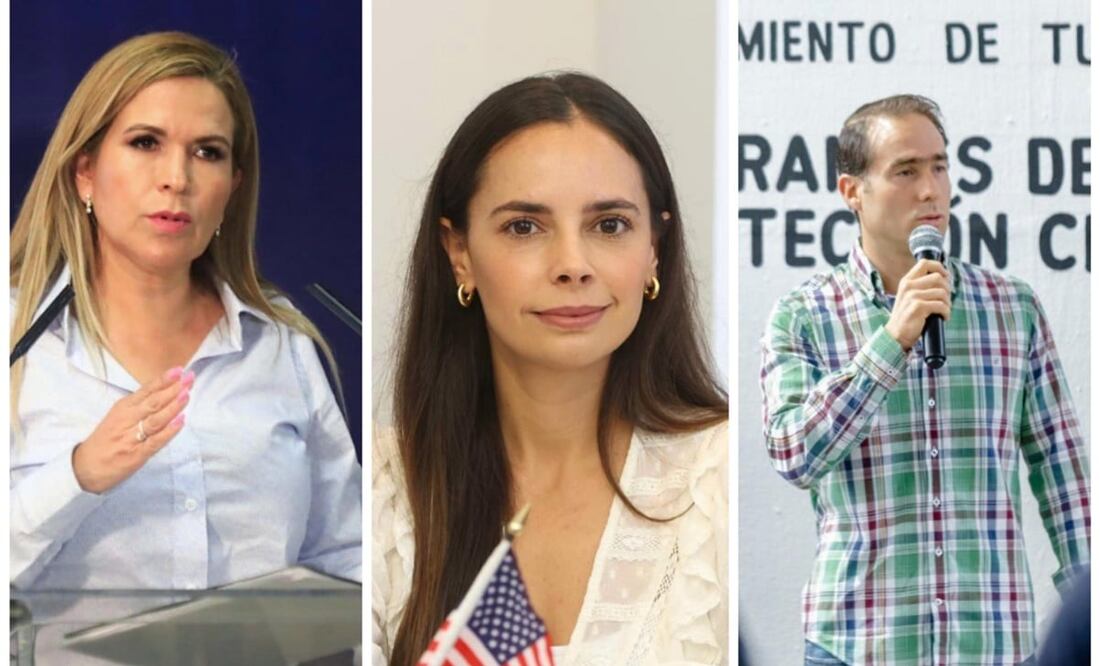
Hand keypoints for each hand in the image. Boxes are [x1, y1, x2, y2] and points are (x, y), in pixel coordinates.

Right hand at [72, 367, 193, 493]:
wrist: (85, 467)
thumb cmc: (106, 440)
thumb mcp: (118, 416)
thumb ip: (140, 405)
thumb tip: (166, 392)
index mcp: (123, 408)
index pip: (146, 391)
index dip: (163, 380)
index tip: (179, 370)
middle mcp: (127, 420)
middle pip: (153, 402)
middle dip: (173, 389)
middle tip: (190, 379)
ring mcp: (131, 437)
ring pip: (155, 419)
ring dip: (172, 406)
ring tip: (186, 395)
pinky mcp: (136, 455)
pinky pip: (155, 441)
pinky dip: (168, 431)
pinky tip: (180, 421)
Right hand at [884, 259, 950, 350]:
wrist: (895, 335)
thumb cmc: (907, 316)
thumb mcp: (909, 296)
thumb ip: (921, 286)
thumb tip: (944, 278)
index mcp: (906, 281)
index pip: (925, 263)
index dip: (939, 267)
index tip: (946, 277)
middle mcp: (908, 286)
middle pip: (937, 277)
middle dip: (947, 289)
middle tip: (945, 300)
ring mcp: (912, 296)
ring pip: (942, 292)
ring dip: (948, 303)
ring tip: (944, 311)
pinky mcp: (918, 307)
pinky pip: (941, 305)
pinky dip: (946, 312)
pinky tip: (943, 317)